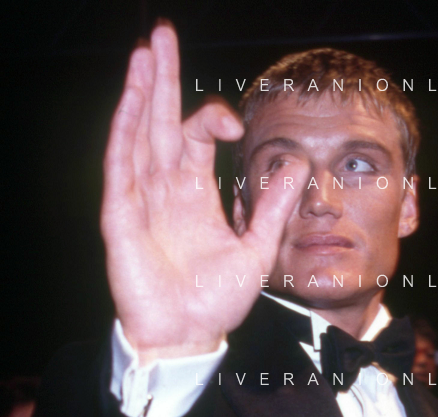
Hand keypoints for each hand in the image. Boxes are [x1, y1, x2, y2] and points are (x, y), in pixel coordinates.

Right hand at [101, 23, 308, 362]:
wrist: (189, 338)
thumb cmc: (216, 304)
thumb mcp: (256, 251)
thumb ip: (272, 208)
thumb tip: (296, 165)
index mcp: (195, 196)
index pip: (197, 138)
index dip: (213, 119)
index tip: (234, 124)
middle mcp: (165, 191)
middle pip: (161, 122)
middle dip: (163, 79)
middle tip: (163, 36)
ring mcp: (141, 201)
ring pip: (138, 135)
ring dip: (141, 94)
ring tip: (145, 54)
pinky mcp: (121, 217)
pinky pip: (120, 167)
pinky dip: (125, 132)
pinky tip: (132, 102)